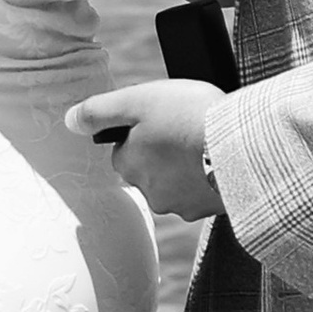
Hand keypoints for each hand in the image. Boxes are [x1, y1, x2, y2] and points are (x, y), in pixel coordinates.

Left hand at [65, 77, 224, 216]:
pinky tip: (220, 160)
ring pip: (177, 183)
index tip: (164, 118)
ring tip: (207, 143)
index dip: (143, 130)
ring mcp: (181, 205)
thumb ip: (99, 110)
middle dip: (165, 152)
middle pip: (151, 168)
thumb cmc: (189, 117)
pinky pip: (203, 193)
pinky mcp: (209, 210)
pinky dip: (209, 178)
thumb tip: (70, 120)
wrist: (242, 144)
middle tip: (187, 128)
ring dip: (188, 167)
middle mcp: (150, 193)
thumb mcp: (137, 100)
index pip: (126, 148)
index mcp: (129, 166)